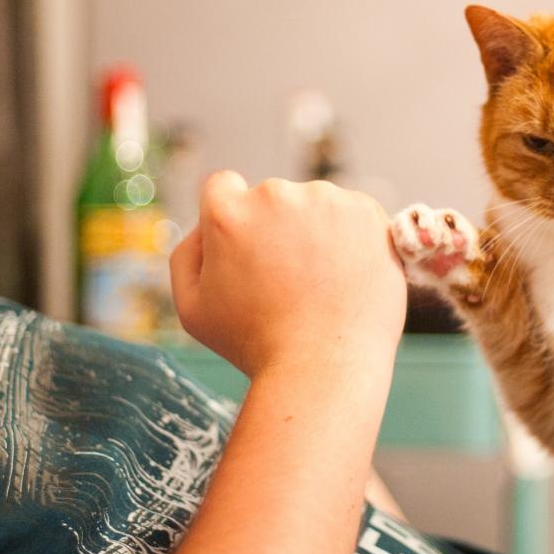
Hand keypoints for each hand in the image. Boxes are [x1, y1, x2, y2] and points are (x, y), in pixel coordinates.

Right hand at [169, 171, 406, 378]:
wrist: (324, 367)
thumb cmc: (254, 344)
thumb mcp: (192, 308)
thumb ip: (187, 254)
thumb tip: (205, 224)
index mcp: (228, 212)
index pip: (223, 187)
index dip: (234, 222)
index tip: (250, 252)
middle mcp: (275, 194)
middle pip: (271, 198)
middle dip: (276, 229)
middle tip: (288, 281)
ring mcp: (325, 200)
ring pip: (314, 204)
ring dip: (316, 231)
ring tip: (320, 284)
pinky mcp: (366, 212)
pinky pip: (351, 213)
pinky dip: (350, 237)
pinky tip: (346, 275)